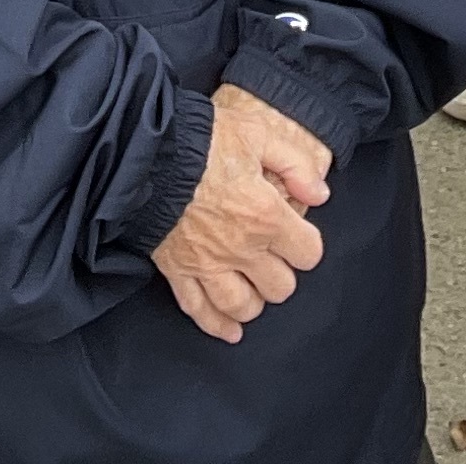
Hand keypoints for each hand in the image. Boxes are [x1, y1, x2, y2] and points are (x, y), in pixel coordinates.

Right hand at [151, 84, 328, 342]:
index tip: (297, 233)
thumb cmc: (202, 139)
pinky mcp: (177, 271)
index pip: (308, 254)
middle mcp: (241, 249)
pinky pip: (200, 311)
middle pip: (280, 287)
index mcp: (266, 216)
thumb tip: (321, 195)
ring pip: (244, 306)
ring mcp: (208, 265)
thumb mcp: (258, 134)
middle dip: (281, 273)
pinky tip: (230, 331)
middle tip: (271, 255)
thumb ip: (296, 165)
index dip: (306, 244)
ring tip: (251, 284)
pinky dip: (216, 325)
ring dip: (253, 300)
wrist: (145, 152)